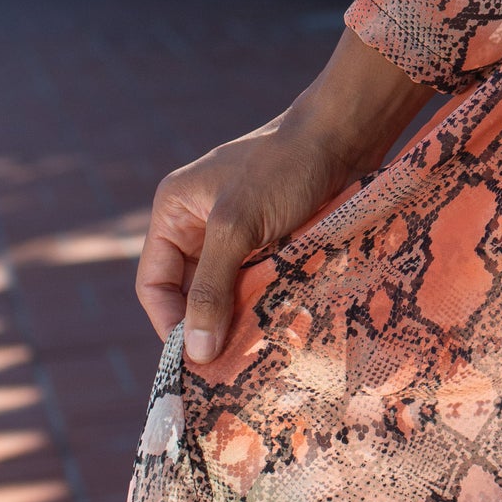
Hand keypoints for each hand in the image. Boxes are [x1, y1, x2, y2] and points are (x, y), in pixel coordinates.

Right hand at [135, 28, 434, 367]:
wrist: (347, 134)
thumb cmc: (285, 168)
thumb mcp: (239, 226)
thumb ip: (213, 288)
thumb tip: (195, 352)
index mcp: (174, 211)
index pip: (155, 282)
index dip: (169, 322)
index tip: (194, 359)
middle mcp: (199, 224)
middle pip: (191, 292)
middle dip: (207, 326)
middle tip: (229, 367)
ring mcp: (237, 234)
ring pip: (227, 293)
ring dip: (240, 320)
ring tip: (257, 353)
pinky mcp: (272, 242)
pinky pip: (258, 285)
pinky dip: (265, 306)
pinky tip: (279, 329)